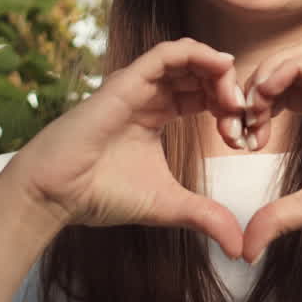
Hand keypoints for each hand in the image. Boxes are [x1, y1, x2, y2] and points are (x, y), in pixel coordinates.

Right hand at [0, 38, 249, 258]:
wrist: (57, 194)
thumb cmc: (102, 194)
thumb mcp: (169, 204)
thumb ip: (206, 217)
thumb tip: (241, 247)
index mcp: (157, 114)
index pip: (203, 96)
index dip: (229, 110)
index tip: (244, 139)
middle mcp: (148, 95)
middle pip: (200, 73)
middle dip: (229, 91)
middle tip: (245, 117)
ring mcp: (137, 86)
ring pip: (188, 58)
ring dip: (219, 73)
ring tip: (234, 100)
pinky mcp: (126, 81)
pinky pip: (166, 53)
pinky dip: (198, 54)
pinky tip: (221, 68)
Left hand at [239, 42, 301, 263]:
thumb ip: (280, 217)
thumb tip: (245, 248)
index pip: (282, 87)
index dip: (253, 105)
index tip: (239, 140)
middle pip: (285, 63)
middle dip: (252, 86)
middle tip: (237, 122)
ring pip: (300, 53)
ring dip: (266, 74)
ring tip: (250, 109)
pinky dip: (285, 71)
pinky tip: (266, 98)